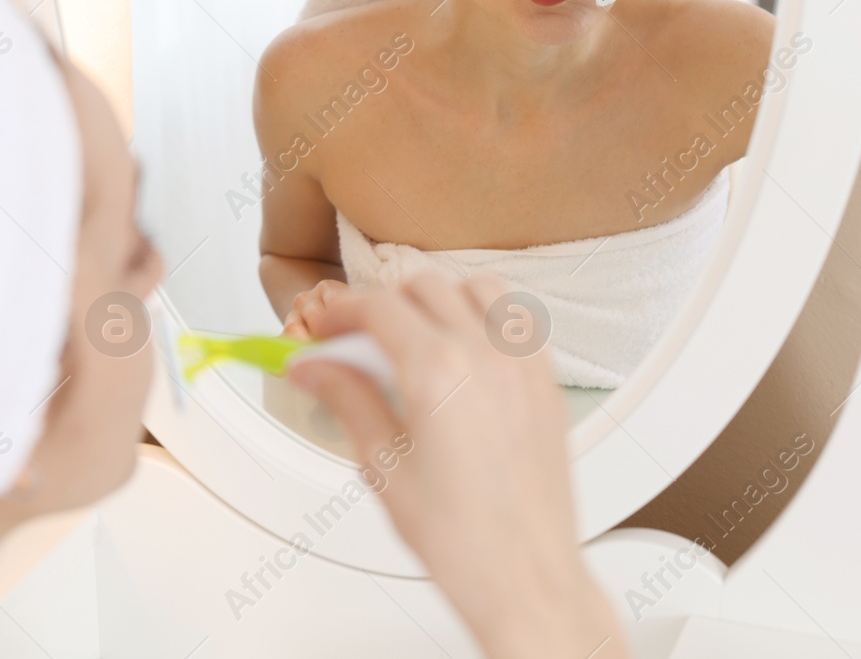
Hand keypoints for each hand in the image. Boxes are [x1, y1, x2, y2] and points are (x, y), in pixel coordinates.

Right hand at [287, 272, 626, 658]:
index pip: (378, 306)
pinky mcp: (546, 381)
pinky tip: (465, 351)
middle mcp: (486, 355)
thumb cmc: (463, 538)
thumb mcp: (383, 465)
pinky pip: (515, 319)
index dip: (341, 312)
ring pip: (476, 287)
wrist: (525, 575)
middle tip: (359, 340)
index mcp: (438, 371)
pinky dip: (484, 316)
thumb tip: (314, 368)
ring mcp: (523, 364)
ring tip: (414, 336)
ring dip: (439, 298)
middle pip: (423, 286)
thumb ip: (347, 399)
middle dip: (383, 303)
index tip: (325, 330)